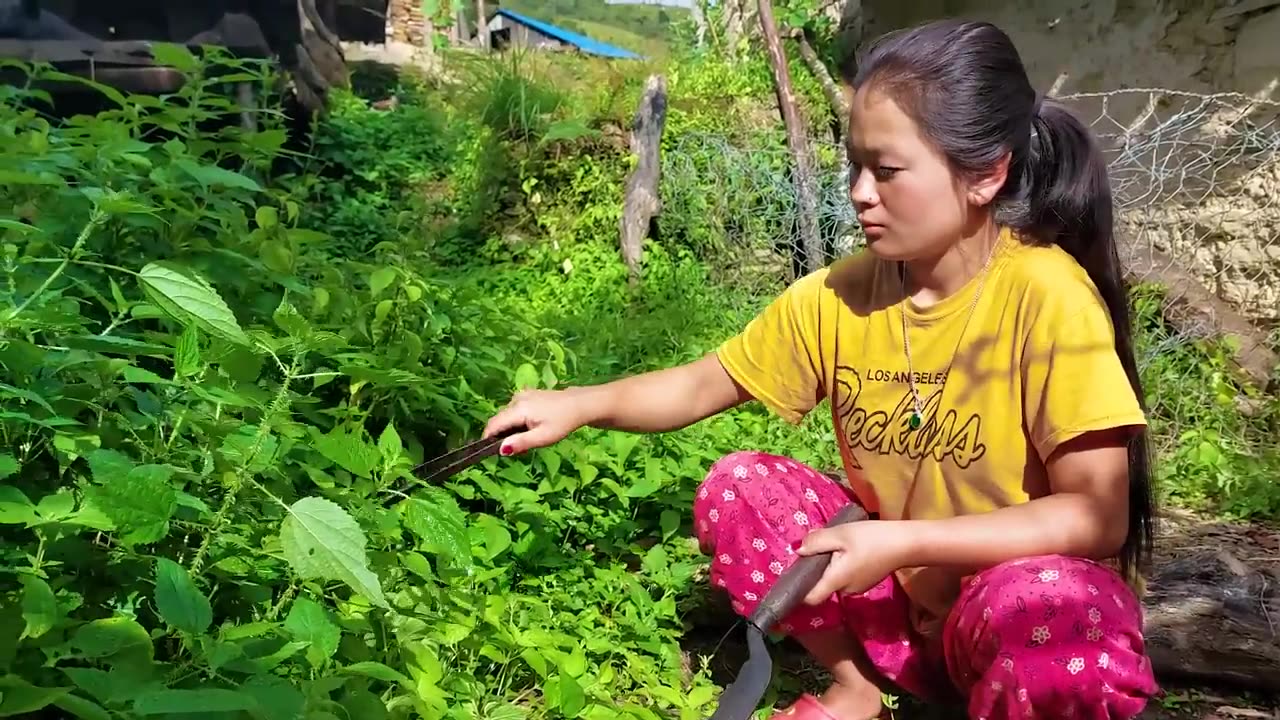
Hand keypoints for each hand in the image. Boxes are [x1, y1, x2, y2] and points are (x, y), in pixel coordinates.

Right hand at [483, 387, 596, 454]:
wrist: (580, 404)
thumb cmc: (563, 423)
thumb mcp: (543, 438)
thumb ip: (521, 443)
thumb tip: (501, 449)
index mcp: (518, 409)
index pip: (493, 424)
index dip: (488, 439)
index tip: (492, 452)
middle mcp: (516, 399)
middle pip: (499, 420)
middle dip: (503, 435)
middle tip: (520, 449)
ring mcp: (522, 394)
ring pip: (507, 415)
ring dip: (512, 428)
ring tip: (530, 437)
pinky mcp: (527, 394)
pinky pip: (515, 410)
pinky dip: (518, 420)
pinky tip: (533, 426)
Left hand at [795, 519, 913, 603]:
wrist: (906, 544)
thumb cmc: (872, 538)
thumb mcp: (841, 534)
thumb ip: (817, 542)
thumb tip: (798, 550)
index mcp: (837, 581)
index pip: (811, 598)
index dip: (799, 589)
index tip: (792, 573)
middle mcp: (845, 590)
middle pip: (821, 586)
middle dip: (815, 569)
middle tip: (816, 546)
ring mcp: (857, 588)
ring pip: (833, 580)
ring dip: (828, 565)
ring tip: (834, 545)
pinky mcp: (865, 582)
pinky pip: (844, 577)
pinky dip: (840, 566)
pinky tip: (848, 550)